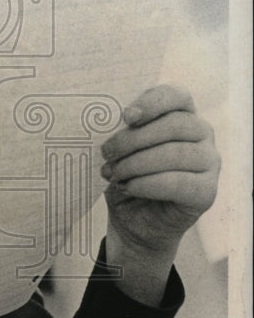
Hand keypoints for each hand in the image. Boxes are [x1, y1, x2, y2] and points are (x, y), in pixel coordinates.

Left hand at [100, 85, 220, 303]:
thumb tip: (109, 123)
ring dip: (138, 163)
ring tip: (114, 174)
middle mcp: (201, 135)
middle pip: (175, 124)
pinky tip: (130, 187)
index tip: (127, 116)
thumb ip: (122, 133)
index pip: (177, 96)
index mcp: (181, 115)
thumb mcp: (120, 151)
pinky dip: (149, 184)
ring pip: (176, 153)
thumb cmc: (127, 177)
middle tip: (108, 153)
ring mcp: (209, 163)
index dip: (152, 102)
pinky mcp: (207, 192)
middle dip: (134, 139)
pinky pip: (180, 182)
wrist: (133, 220)